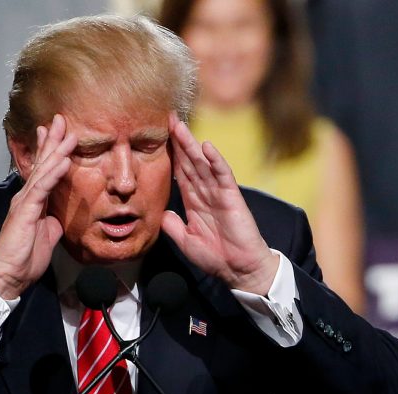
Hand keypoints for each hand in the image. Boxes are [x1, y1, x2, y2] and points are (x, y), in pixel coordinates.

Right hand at [0, 114, 77, 298]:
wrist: (8, 274)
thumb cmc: (23, 257)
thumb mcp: (46, 235)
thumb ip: (51, 222)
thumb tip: (58, 217)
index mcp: (32, 201)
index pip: (43, 171)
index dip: (51, 151)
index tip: (58, 133)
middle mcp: (26, 197)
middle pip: (42, 163)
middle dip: (52, 141)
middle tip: (60, 119)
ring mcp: (25, 202)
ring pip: (43, 171)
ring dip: (56, 151)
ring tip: (67, 133)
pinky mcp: (26, 212)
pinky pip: (42, 189)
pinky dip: (53, 174)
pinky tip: (63, 161)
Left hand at [161, 113, 278, 295]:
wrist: (239, 270)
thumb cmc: (216, 257)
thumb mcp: (186, 241)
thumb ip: (172, 226)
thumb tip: (161, 213)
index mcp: (194, 202)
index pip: (180, 173)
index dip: (170, 155)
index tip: (158, 137)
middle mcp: (206, 193)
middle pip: (189, 162)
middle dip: (178, 141)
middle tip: (167, 119)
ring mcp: (219, 193)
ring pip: (203, 164)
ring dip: (192, 145)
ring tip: (180, 126)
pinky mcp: (232, 198)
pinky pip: (222, 176)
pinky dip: (215, 161)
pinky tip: (207, 148)